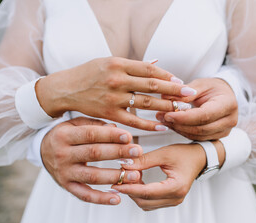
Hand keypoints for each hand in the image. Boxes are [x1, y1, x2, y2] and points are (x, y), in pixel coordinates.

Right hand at [36, 57, 195, 130]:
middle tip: (190, 95)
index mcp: (118, 63)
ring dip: (166, 106)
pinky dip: (148, 124)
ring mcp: (113, 97)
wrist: (65, 89)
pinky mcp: (109, 113)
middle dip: (174, 90)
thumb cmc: (88, 74)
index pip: (149, 70)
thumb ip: (132, 65)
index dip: (167, 76)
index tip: (181, 82)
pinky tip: (161, 126)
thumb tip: (156, 63)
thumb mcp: (108, 62)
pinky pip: (133, 121)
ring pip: (145, 103)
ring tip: (181, 110)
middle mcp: (117, 79)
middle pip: (152, 85)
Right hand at [41, 117, 142, 204]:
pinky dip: (101, 199)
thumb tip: (116, 129)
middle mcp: (62, 154)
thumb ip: (95, 125)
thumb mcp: (75, 124)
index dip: (110, 136)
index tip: (129, 136)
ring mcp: (64, 172)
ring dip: (114, 176)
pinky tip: (117, 198)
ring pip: (91, 176)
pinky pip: (85, 195)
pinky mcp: (66, 186)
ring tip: (134, 175)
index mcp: (64, 135)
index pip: (90, 134)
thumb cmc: (65, 134)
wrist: (42, 150)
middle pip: (93, 154)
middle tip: (137, 152)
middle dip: (118, 153)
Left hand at [112, 144, 207, 210]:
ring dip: (135, 192)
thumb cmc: (184, 154)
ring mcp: (173, 201)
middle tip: (122, 176)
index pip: (147, 192)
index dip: (129, 189)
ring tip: (131, 176)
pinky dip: (141, 193)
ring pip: (146, 204)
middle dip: (130, 190)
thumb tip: (125, 165)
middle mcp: (176, 197)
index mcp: (176, 186)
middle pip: (144, 201)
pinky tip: (138, 180)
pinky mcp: (169, 200)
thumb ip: (144, 161)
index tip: (115, 184)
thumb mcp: (164, 153)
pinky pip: (150, 202)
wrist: (198, 158)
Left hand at [157, 78, 237, 139]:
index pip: (204, 115)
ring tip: (163, 119)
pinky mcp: (216, 137)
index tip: (167, 114)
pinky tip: (172, 124)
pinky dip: (182, 131)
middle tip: (161, 116)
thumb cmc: (212, 88)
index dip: (184, 117)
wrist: (224, 95)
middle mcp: (229, 120)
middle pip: (200, 128)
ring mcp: (224, 131)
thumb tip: (167, 98)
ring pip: (197, 135)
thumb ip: (185, 92)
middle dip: (178, 124)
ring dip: (178, 129)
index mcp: (228, 104)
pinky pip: (196, 137)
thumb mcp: (200, 85)